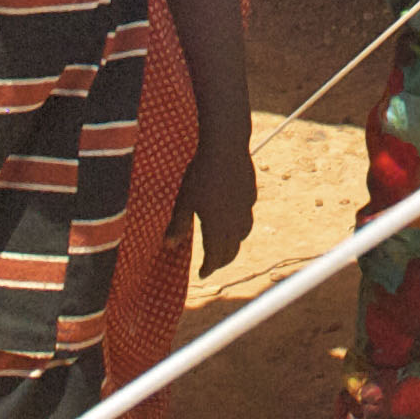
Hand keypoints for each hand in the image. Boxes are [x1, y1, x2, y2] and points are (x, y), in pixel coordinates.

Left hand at [176, 134, 257, 272]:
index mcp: (217, 227)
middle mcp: (235, 222)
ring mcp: (246, 208)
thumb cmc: (200, 174)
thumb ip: (178, 225)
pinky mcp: (251, 193)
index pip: (215, 258)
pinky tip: (233, 215)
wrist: (225, 147)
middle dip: (222, 260)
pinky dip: (240, 223)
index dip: (209, 268)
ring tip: (225, 243)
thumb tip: (168, 246)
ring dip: (234, 243)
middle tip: (213, 263)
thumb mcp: (184, 201)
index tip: (202, 273)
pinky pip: (247, 216)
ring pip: (243, 234)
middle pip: (233, 250)